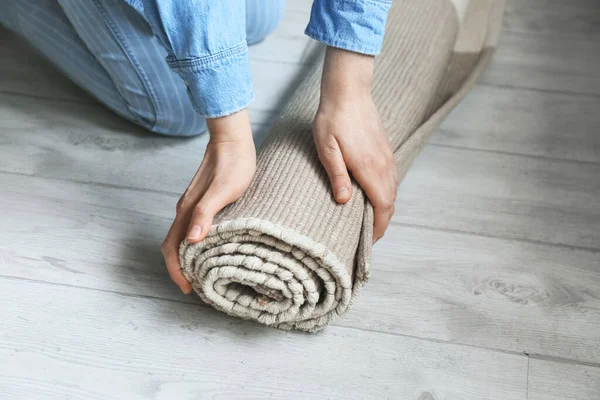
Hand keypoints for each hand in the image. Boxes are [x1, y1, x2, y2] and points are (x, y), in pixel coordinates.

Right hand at [161, 109, 255, 292]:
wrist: (232, 139)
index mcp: (187, 211)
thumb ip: (206, 214)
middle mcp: (185, 210)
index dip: (177, 272)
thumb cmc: (233, 164)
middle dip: (180, 269)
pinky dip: (195, 244)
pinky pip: (191, 228)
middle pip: (173, 246)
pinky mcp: (201, 200)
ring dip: (187, 258)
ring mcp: (192, 204)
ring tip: (203, 273)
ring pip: (182, 237)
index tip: (188, 290)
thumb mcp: (224, 191)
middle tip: (196, 287)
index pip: (172, 248)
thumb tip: (192, 241)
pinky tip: (210, 248)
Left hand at [313, 47, 397, 242]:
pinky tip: (372, 195)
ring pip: (392, 190)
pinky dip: (386, 193)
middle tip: (367, 236)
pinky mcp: (385, 149)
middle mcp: (383, 165)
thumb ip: (337, 175)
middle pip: (390, 202)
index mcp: (369, 168)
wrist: (349, 90)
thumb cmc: (332, 119)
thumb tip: (343, 202)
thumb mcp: (327, 148)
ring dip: (384, 208)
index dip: (378, 227)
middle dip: (382, 222)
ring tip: (369, 220)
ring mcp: (387, 156)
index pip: (382, 206)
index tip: (369, 242)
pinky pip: (391, 178)